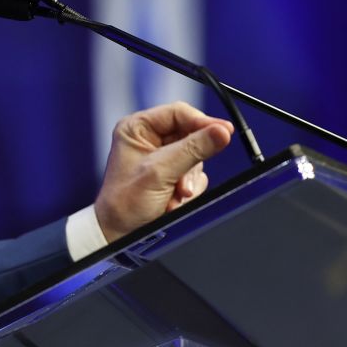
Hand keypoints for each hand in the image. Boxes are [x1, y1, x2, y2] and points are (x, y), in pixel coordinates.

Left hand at [93, 102, 233, 242]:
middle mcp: (149, 139)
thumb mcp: (160, 172)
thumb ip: (193, 149)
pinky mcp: (171, 175)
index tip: (225, 132)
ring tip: (174, 196)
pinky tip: (173, 202)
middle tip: (185, 183)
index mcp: (137, 127)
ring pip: (196, 159)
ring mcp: (162, 158)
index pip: (179, 113)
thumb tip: (221, 132)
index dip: (203, 122)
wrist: (120, 233)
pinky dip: (189, 191)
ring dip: (189, 181)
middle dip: (192, 163)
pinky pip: (195, 176)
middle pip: (191, 136)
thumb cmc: (125, 202)